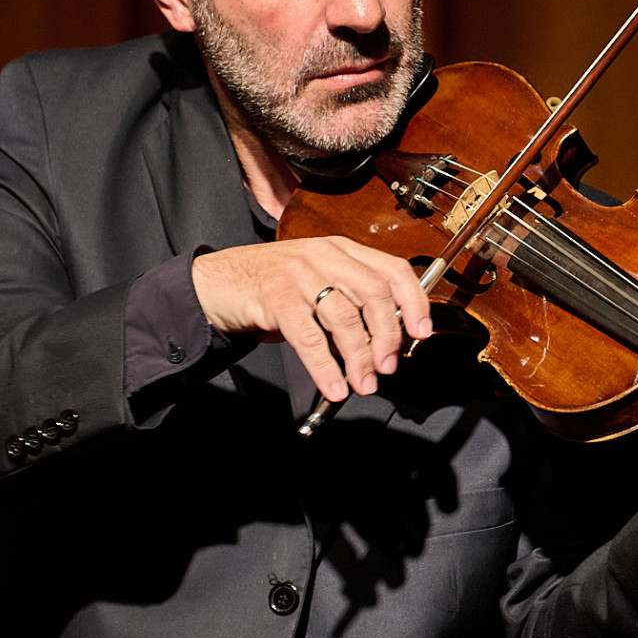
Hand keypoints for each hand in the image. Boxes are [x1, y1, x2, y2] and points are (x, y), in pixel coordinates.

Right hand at [191, 237, 432, 401]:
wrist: (216, 284)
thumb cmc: (271, 288)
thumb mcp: (317, 285)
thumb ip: (350, 303)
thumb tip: (386, 343)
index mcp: (341, 250)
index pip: (393, 270)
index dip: (414, 302)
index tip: (421, 333)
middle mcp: (324, 255)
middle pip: (374, 294)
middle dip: (387, 336)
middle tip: (387, 367)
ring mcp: (299, 273)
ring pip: (344, 319)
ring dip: (358, 359)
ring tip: (362, 384)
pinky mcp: (275, 296)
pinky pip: (310, 338)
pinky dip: (325, 368)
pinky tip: (333, 387)